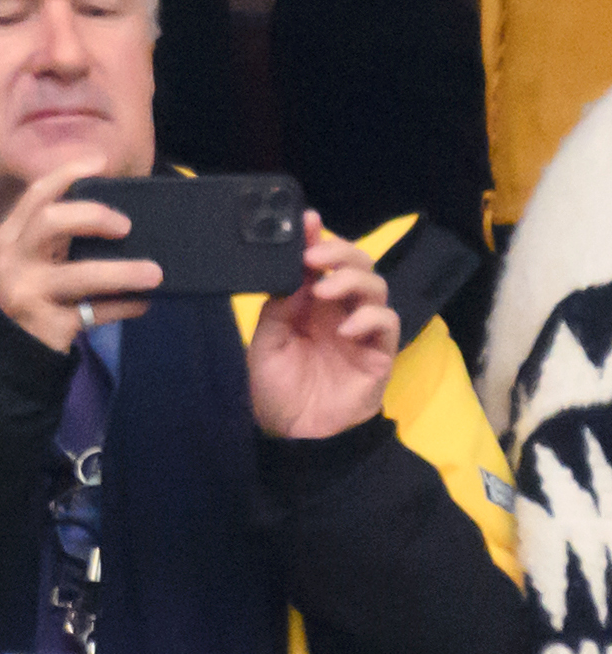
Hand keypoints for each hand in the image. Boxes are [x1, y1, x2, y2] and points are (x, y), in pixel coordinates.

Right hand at [0, 157, 162, 352]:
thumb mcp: (26, 263)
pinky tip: (143, 304)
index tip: (99, 161)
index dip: (67, 174)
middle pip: (50, 222)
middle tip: (126, 226)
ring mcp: (27, 293)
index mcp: (7, 239)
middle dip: (93, 216)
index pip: (35, 196)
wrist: (0, 355)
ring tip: (155, 273)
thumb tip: (114, 222)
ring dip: (123, 271)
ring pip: (79, 274)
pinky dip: (123, 307)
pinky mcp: (47, 324)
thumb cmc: (24, 298)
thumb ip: (52, 242)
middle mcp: (11, 260)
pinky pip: (94, 312)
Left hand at [247, 215, 398, 438]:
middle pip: (358, 265)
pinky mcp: (379, 355)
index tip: (307, 221)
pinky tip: (346, 328)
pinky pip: (387, 326)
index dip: (319, 239)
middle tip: (315, 259)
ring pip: (376, 288)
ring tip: (325, 291)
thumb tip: (296, 270)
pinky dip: (370, 319)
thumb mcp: (266, 338)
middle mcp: (340, 310)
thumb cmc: (277, 385)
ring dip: (352, 281)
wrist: (293, 432)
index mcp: (311, 302)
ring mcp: (362, 331)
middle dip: (340, 253)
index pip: (323, 262)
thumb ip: (280, 304)